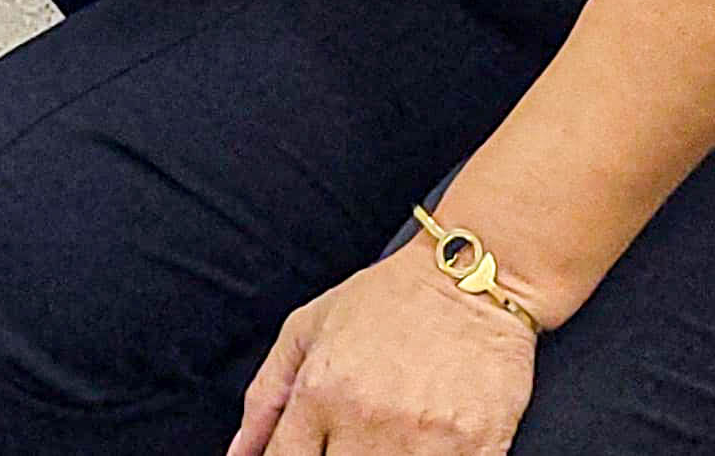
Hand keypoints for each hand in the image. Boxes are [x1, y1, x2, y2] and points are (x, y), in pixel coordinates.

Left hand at [229, 253, 536, 455]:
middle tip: (347, 443)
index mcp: (321, 393)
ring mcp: (424, 440)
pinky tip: (423, 448)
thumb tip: (238, 454)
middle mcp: (367, 420)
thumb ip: (266, 395)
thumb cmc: (390, 300)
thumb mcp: (308, 328)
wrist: (474, 276)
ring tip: (384, 443)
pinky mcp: (476, 447)